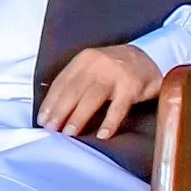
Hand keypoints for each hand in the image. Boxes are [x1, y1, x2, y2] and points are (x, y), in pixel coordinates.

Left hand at [38, 44, 164, 138]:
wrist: (148, 56)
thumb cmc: (113, 67)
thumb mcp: (91, 66)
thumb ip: (74, 81)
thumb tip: (52, 107)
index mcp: (83, 60)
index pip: (61, 82)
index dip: (50, 102)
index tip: (42, 119)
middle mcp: (97, 64)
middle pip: (74, 90)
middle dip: (59, 111)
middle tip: (51, 129)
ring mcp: (116, 75)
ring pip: (92, 98)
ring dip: (78, 117)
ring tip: (69, 132)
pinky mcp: (132, 87)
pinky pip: (119, 107)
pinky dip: (109, 122)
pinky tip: (102, 134)